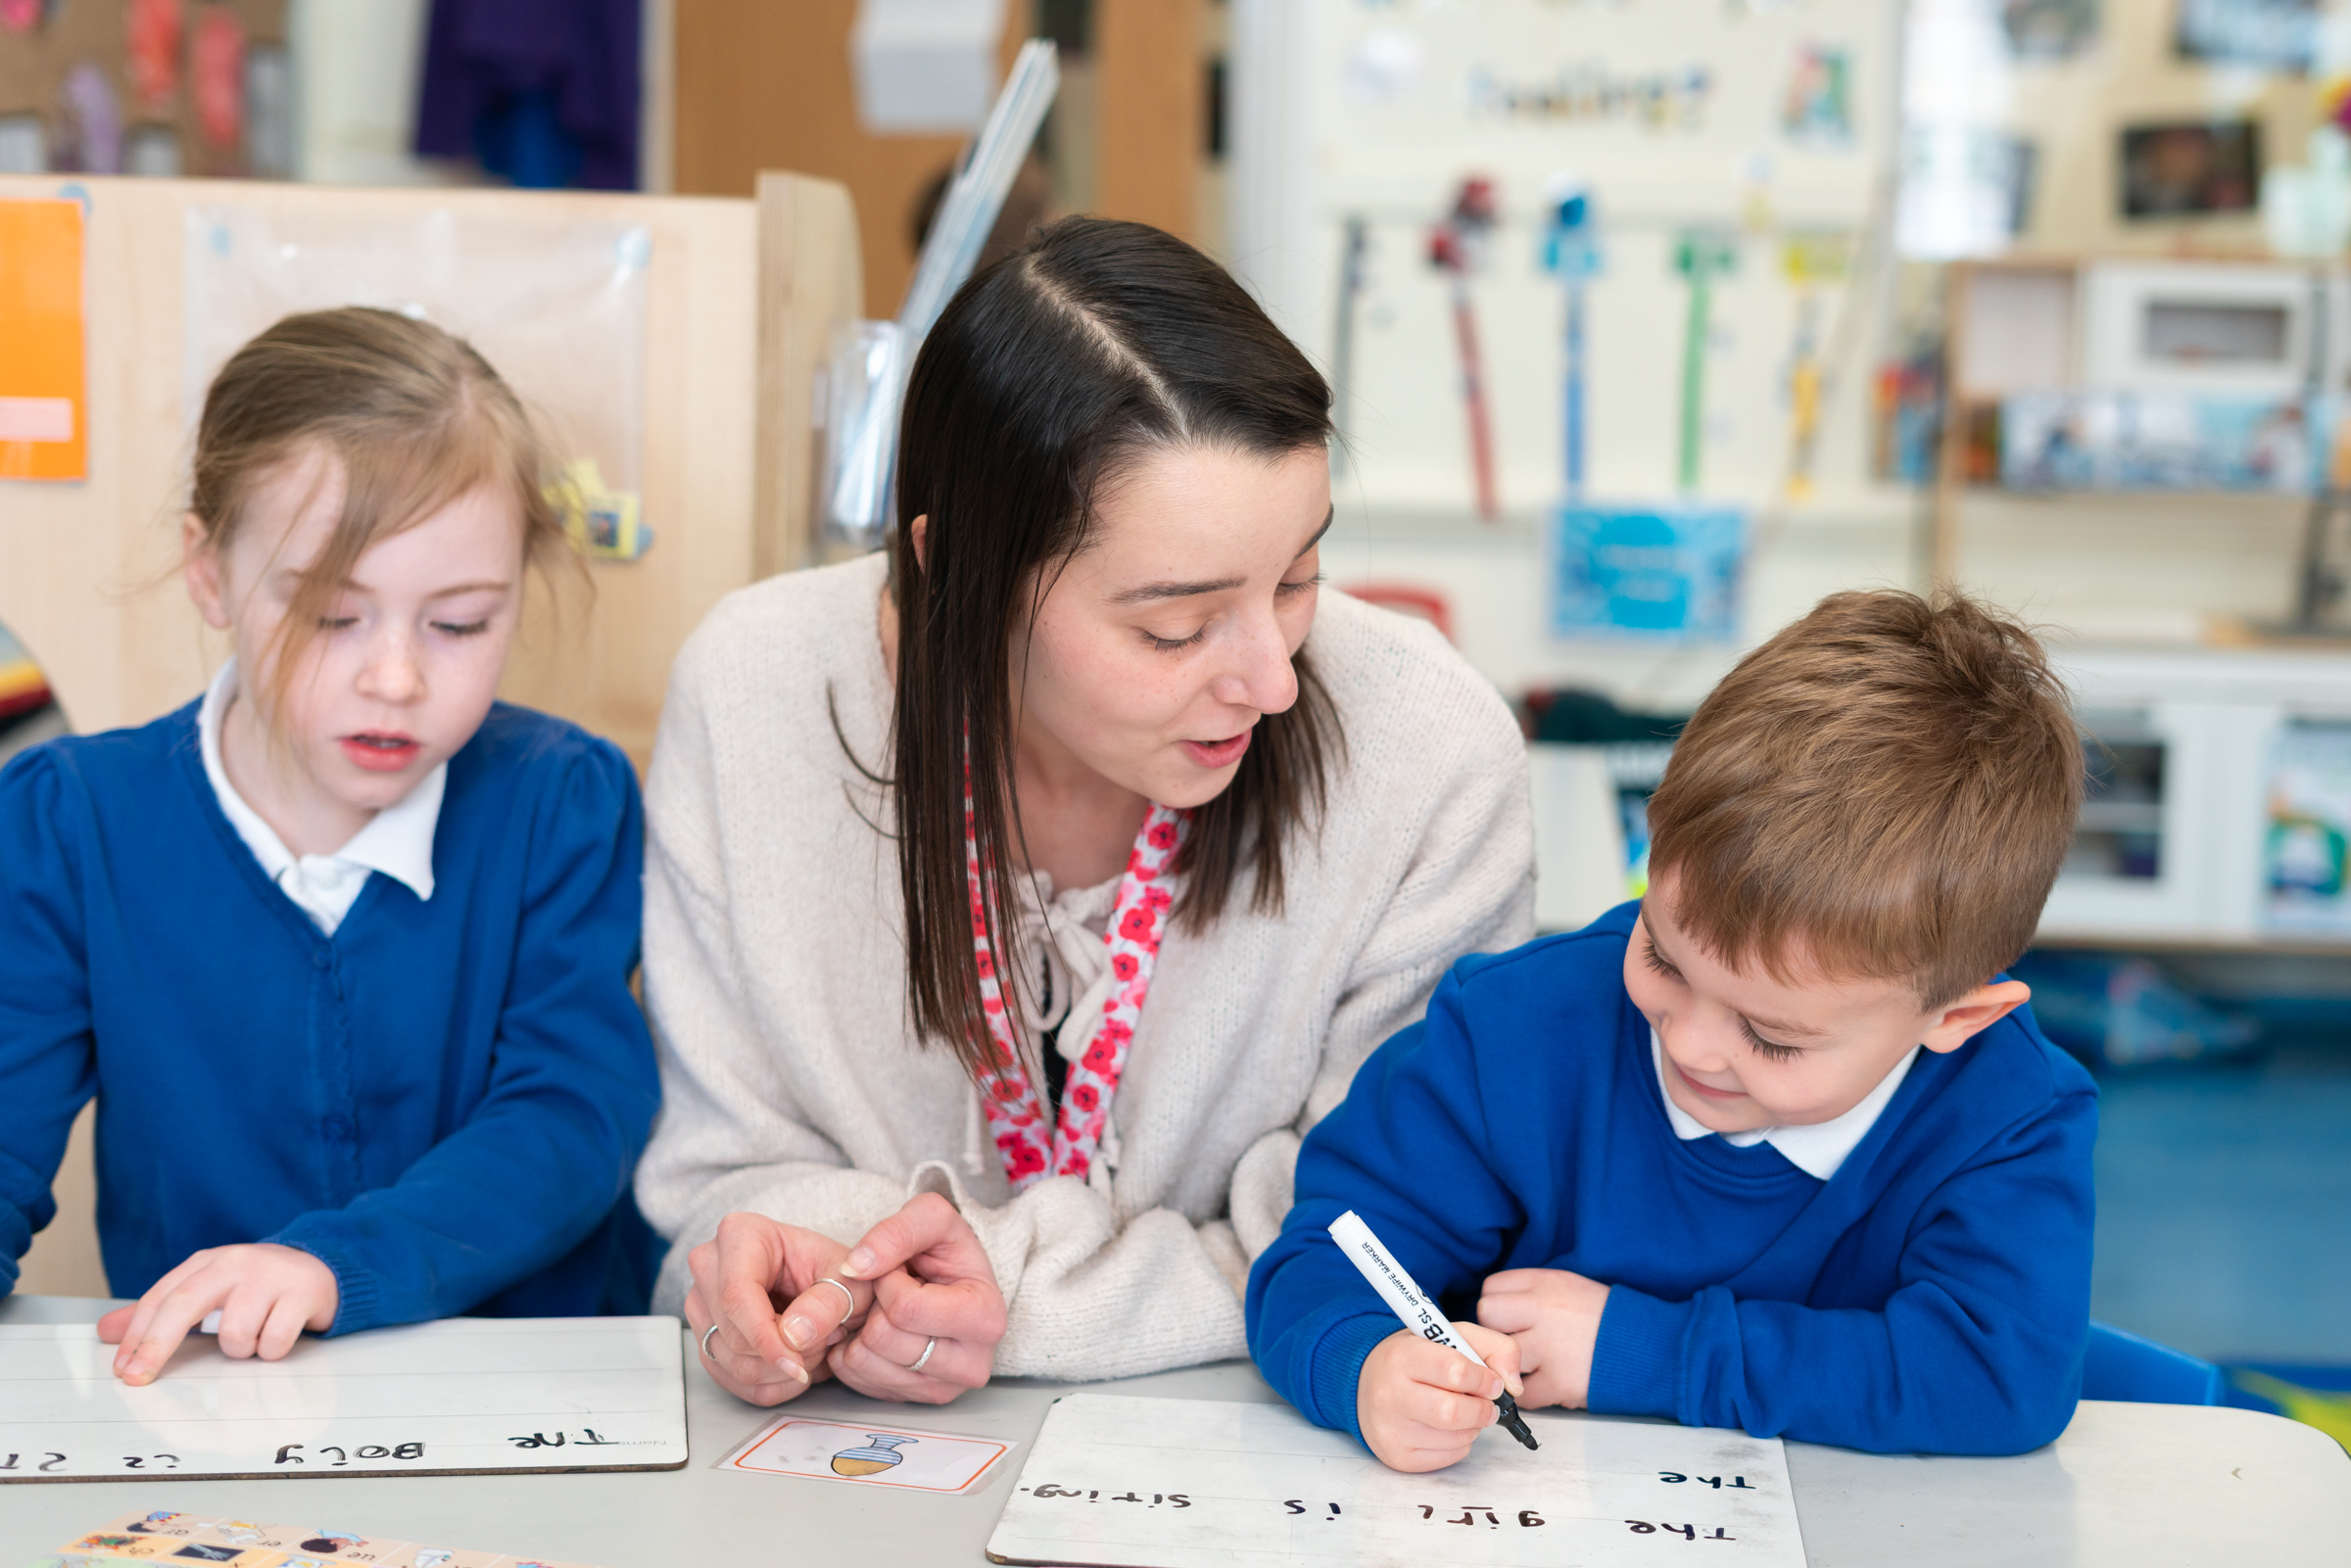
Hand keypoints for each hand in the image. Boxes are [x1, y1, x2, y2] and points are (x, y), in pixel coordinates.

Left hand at [97, 1243, 337, 1384]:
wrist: (322, 1268)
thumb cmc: (256, 1287)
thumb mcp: (207, 1291)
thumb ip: (159, 1312)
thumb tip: (104, 1331)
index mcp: (207, 1263)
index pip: (161, 1297)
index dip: (136, 1335)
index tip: (123, 1369)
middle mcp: (235, 1263)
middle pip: (184, 1304)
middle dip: (156, 1346)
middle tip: (139, 1378)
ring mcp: (270, 1276)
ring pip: (235, 1332)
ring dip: (240, 1350)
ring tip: (253, 1339)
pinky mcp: (303, 1292)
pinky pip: (274, 1341)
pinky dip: (272, 1350)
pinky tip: (278, 1336)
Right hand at [683, 1212, 874, 1405]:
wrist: (826, 1284)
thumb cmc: (835, 1272)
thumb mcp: (850, 1279)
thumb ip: (829, 1302)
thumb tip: (794, 1335)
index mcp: (740, 1234)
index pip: (737, 1296)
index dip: (766, 1338)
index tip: (798, 1365)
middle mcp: (709, 1266)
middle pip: (732, 1335)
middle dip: (783, 1355)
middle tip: (824, 1344)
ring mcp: (701, 1303)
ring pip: (730, 1363)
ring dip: (779, 1373)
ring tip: (814, 1350)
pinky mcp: (705, 1336)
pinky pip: (729, 1379)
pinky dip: (768, 1386)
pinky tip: (795, 1367)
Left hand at [828, 1192, 1005, 1403]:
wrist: (956, 1283)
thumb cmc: (948, 1252)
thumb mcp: (932, 1218)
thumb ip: (896, 1232)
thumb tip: (855, 1267)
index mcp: (985, 1318)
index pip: (906, 1307)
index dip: (887, 1280)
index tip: (897, 1269)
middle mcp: (972, 1364)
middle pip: (884, 1339)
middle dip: (874, 1305)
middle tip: (889, 1290)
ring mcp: (945, 1389)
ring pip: (866, 1363)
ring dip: (860, 1328)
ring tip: (884, 1309)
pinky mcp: (917, 1401)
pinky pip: (857, 1381)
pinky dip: (854, 1352)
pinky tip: (876, 1329)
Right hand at [1356, 1322, 1522, 1472]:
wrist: (1365, 1382)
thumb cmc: (1416, 1358)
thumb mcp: (1451, 1336)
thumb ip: (1494, 1347)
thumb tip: (1514, 1386)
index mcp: (1403, 1356)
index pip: (1454, 1370)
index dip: (1484, 1378)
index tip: (1493, 1382)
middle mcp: (1390, 1394)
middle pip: (1453, 1412)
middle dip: (1482, 1410)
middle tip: (1488, 1405)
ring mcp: (1390, 1429)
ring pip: (1456, 1438)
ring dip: (1473, 1426)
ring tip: (1463, 1411)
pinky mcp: (1396, 1456)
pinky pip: (1448, 1457)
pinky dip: (1460, 1443)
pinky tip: (1447, 1428)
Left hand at [1477, 1267, 1609, 1409]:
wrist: (1651, 1348)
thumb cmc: (1609, 1320)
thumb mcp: (1572, 1287)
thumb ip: (1535, 1293)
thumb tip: (1501, 1309)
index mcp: (1547, 1284)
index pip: (1492, 1288)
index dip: (1498, 1307)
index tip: (1509, 1320)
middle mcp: (1544, 1310)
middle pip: (1487, 1314)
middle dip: (1496, 1331)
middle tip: (1516, 1343)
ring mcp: (1550, 1346)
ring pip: (1500, 1353)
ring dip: (1508, 1365)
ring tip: (1528, 1368)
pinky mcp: (1559, 1382)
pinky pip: (1522, 1394)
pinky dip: (1527, 1396)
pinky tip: (1540, 1388)